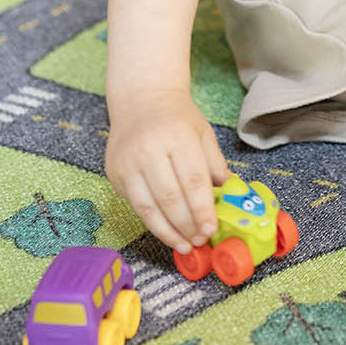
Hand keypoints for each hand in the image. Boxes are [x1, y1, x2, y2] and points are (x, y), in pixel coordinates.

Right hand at [105, 89, 230, 252]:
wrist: (140, 100)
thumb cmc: (177, 118)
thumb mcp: (203, 134)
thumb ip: (215, 165)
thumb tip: (230, 195)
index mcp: (177, 137)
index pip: (192, 180)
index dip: (202, 209)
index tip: (211, 229)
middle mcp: (149, 150)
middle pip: (170, 198)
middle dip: (187, 225)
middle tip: (200, 241)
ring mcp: (128, 163)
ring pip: (148, 207)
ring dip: (168, 232)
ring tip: (184, 245)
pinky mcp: (114, 174)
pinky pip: (135, 205)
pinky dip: (152, 223)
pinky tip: (167, 232)